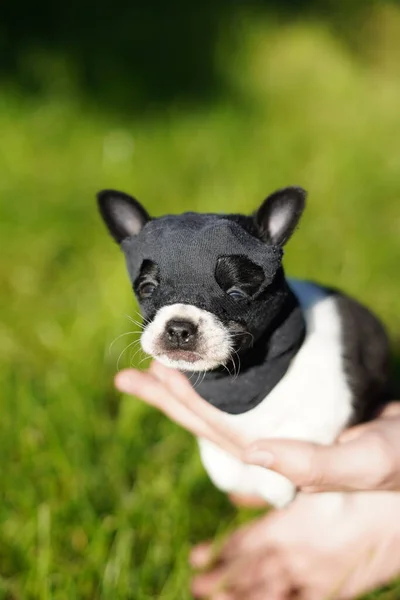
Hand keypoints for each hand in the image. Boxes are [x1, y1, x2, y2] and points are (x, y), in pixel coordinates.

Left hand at [115, 362, 399, 492]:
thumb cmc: (399, 457)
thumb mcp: (364, 462)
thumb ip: (312, 463)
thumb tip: (253, 453)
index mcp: (281, 465)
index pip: (221, 432)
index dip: (187, 403)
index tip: (156, 373)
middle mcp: (272, 451)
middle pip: (209, 422)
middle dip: (169, 399)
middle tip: (131, 375)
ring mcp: (277, 435)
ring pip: (220, 412)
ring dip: (185, 392)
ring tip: (151, 372)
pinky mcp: (287, 418)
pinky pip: (241, 402)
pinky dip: (216, 387)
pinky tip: (201, 375)